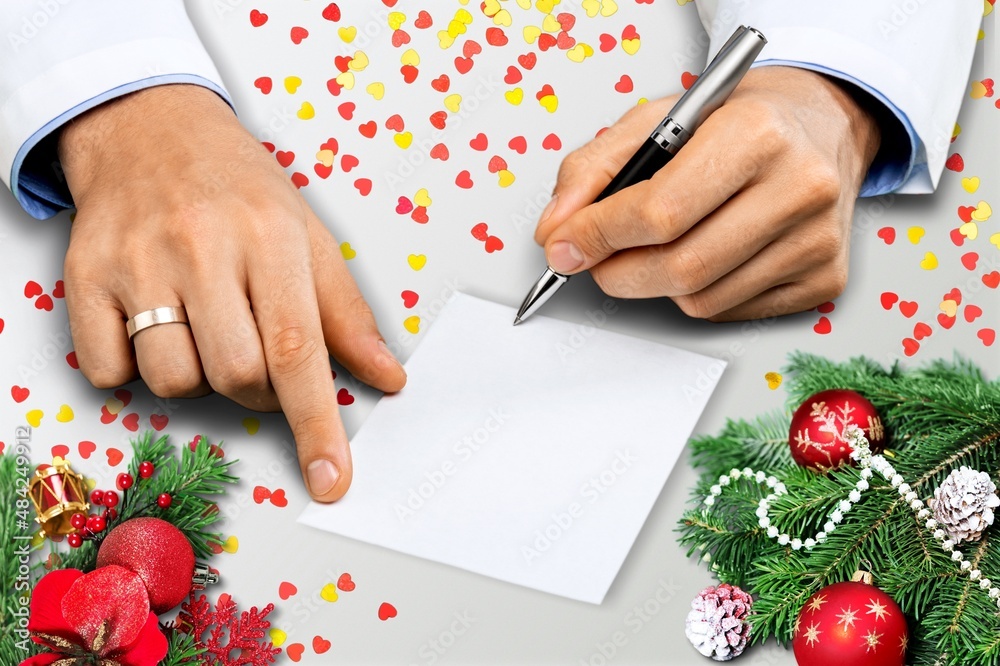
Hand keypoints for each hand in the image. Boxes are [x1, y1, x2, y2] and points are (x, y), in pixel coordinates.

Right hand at [59, 84, 405, 500]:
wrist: (151, 128)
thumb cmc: (239, 189)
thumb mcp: (308, 236)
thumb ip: (346, 314)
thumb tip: (386, 378)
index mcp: (270, 238)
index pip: (298, 349)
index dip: (317, 424)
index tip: (331, 480)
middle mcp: (202, 247)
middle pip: (236, 376)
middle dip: (256, 388)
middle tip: (255, 349)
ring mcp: (137, 261)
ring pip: (172, 381)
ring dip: (196, 375)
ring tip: (202, 326)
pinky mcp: (84, 276)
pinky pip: (108, 370)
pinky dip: (133, 367)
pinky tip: (151, 322)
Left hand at [534, 66, 880, 320]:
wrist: (819, 126)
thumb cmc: (733, 122)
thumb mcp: (655, 120)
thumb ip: (592, 170)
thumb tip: (555, 232)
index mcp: (756, 132)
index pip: (660, 210)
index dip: (598, 236)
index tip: (564, 245)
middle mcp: (800, 186)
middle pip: (681, 267)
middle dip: (617, 273)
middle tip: (596, 260)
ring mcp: (817, 239)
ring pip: (702, 300)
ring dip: (655, 285)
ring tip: (654, 248)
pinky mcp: (824, 278)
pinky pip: (730, 312)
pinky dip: (697, 295)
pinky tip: (702, 255)